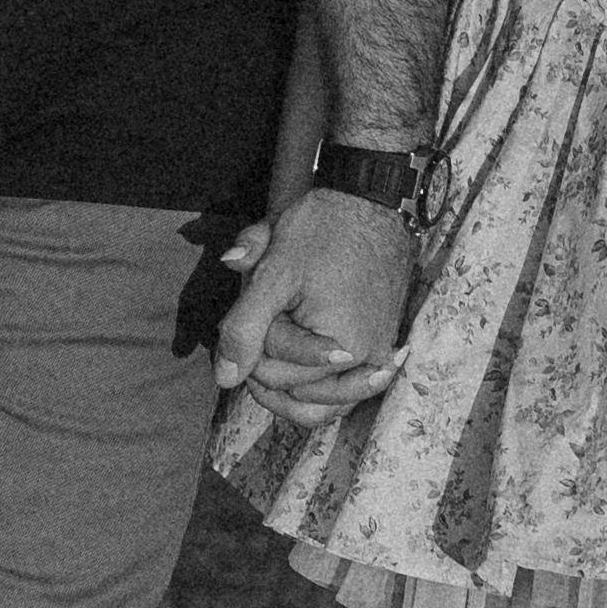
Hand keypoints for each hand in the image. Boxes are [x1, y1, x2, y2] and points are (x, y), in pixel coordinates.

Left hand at [212, 182, 415, 419]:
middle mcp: (366, 362)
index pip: (274, 374)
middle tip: (268, 319)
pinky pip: (346, 391)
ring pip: (322, 404)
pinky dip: (319, 384)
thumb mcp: (273, 274)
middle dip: (271, 360)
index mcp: (341, 347)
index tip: (254, 309)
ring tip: (274, 348)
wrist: (372, 203)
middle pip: (296, 390)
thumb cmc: (324, 231)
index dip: (251, 345)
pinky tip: (301, 373)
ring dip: (290, 381)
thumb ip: (244, 328)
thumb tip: (225, 379)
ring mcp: (377, 359)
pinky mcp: (382, 349)